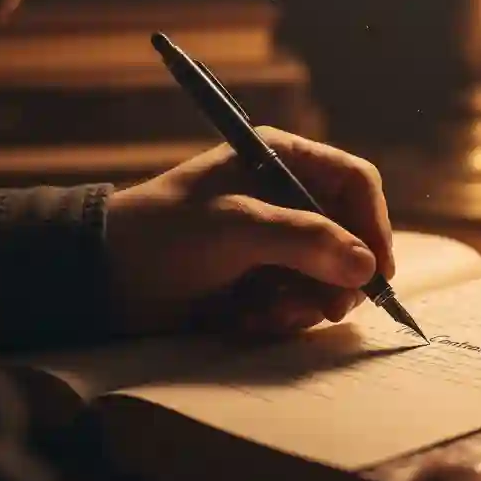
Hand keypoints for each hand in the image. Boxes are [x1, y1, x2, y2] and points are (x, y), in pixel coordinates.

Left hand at [105, 127, 394, 336]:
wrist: (104, 278)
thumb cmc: (165, 233)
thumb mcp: (235, 228)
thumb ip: (303, 241)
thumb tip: (367, 266)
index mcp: (282, 160)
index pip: (354, 182)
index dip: (373, 224)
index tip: (377, 271)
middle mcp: (285, 198)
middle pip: (350, 235)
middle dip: (338, 276)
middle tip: (325, 309)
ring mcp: (274, 242)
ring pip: (328, 276)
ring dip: (304, 302)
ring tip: (265, 314)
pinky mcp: (261, 279)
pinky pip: (298, 301)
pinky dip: (279, 317)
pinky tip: (245, 320)